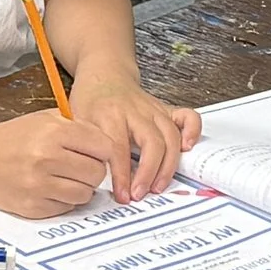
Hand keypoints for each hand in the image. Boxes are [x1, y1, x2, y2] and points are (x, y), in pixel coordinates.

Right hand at [0, 111, 121, 217]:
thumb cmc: (13, 137)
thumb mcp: (46, 118)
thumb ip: (78, 127)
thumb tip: (109, 145)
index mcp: (54, 132)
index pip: (103, 147)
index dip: (104, 151)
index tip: (98, 154)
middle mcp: (47, 158)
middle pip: (97, 173)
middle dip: (92, 171)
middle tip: (80, 167)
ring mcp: (39, 185)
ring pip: (85, 194)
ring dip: (80, 188)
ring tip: (65, 178)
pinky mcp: (33, 207)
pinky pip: (66, 208)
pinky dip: (63, 200)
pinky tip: (51, 188)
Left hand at [68, 75, 201, 201]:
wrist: (104, 74)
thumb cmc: (90, 99)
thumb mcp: (78, 121)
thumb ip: (87, 146)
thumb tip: (93, 178)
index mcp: (110, 114)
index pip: (119, 148)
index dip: (122, 176)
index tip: (122, 195)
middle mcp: (136, 111)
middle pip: (152, 142)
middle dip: (148, 173)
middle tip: (140, 194)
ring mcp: (154, 109)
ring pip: (171, 136)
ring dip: (168, 165)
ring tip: (158, 186)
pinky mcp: (166, 109)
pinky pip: (188, 117)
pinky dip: (193, 132)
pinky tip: (187, 150)